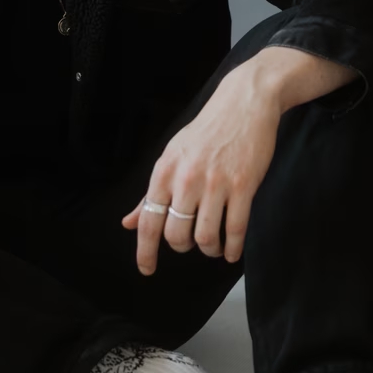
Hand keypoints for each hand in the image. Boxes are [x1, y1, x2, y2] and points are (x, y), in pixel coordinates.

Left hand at [124, 47, 352, 274]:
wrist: (244, 103)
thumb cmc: (206, 131)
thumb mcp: (171, 156)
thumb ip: (151, 193)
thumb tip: (128, 223)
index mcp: (164, 172)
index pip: (148, 221)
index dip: (145, 252)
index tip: (147, 269)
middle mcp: (187, 180)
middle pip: (177, 236)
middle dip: (183, 247)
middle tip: (191, 242)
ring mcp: (216, 183)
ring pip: (205, 237)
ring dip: (209, 249)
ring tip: (213, 246)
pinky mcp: (243, 185)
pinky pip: (235, 229)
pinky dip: (232, 248)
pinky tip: (231, 252)